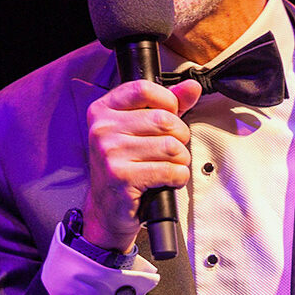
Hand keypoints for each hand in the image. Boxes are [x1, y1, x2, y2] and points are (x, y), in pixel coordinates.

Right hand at [80, 78, 202, 251]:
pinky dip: (178, 177)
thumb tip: (192, 87)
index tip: (171, 115)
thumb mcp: (141, 129)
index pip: (144, 89)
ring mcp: (110, 153)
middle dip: (180, 136)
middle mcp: (102, 129)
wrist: (107, 208)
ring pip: (171, 146)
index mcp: (103, 111)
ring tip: (169, 166)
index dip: (168, 102)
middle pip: (164, 119)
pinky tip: (167, 180)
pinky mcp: (122, 177)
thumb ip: (168, 105)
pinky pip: (170, 170)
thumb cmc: (126, 166)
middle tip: (173, 149)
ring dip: (180, 160)